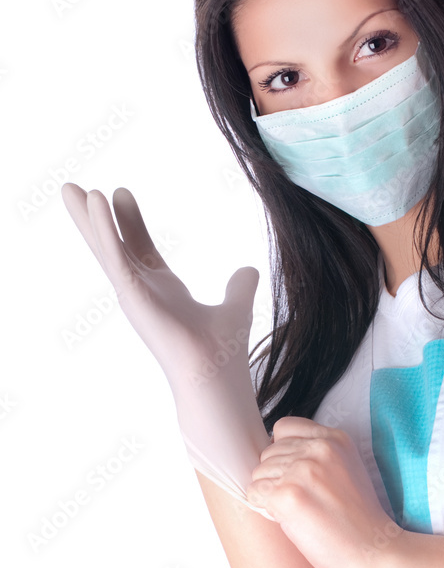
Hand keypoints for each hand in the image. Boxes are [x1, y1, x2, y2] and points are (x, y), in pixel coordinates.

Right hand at [61, 183, 271, 513]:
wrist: (217, 379)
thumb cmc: (222, 354)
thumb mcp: (235, 308)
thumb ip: (239, 289)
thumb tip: (249, 271)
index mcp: (161, 291)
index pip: (140, 248)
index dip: (130, 221)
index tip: (121, 193)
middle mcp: (142, 292)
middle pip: (113, 245)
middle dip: (94, 217)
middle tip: (74, 188)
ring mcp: (134, 295)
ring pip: (104, 248)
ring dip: (88, 218)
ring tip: (70, 188)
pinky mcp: (133, 297)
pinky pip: (115, 257)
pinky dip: (105, 230)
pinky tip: (98, 201)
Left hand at [248, 416, 404, 567]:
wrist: (374, 551)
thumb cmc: (359, 519)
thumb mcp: (347, 468)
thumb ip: (317, 455)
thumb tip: (274, 453)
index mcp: (335, 439)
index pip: (284, 428)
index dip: (283, 452)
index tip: (296, 474)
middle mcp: (318, 449)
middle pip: (268, 452)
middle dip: (277, 476)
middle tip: (303, 500)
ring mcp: (302, 470)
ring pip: (258, 473)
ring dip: (270, 493)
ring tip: (299, 511)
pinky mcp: (287, 495)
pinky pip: (254, 493)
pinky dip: (264, 508)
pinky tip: (288, 519)